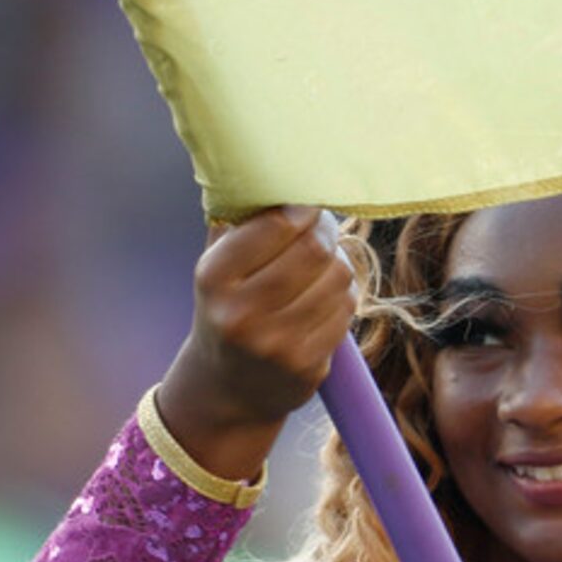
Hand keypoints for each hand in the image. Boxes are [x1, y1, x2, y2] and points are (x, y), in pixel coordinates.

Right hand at [154, 205, 356, 480]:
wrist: (227, 388)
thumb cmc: (228, 309)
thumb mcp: (217, 267)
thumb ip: (239, 222)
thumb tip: (277, 173)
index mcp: (214, 277)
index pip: (277, 224)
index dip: (304, 209)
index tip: (309, 206)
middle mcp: (242, 312)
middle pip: (315, 250)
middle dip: (327, 232)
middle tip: (325, 228)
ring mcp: (276, 343)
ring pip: (338, 278)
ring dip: (339, 264)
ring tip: (325, 264)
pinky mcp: (306, 365)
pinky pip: (347, 310)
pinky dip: (345, 296)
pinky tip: (328, 296)